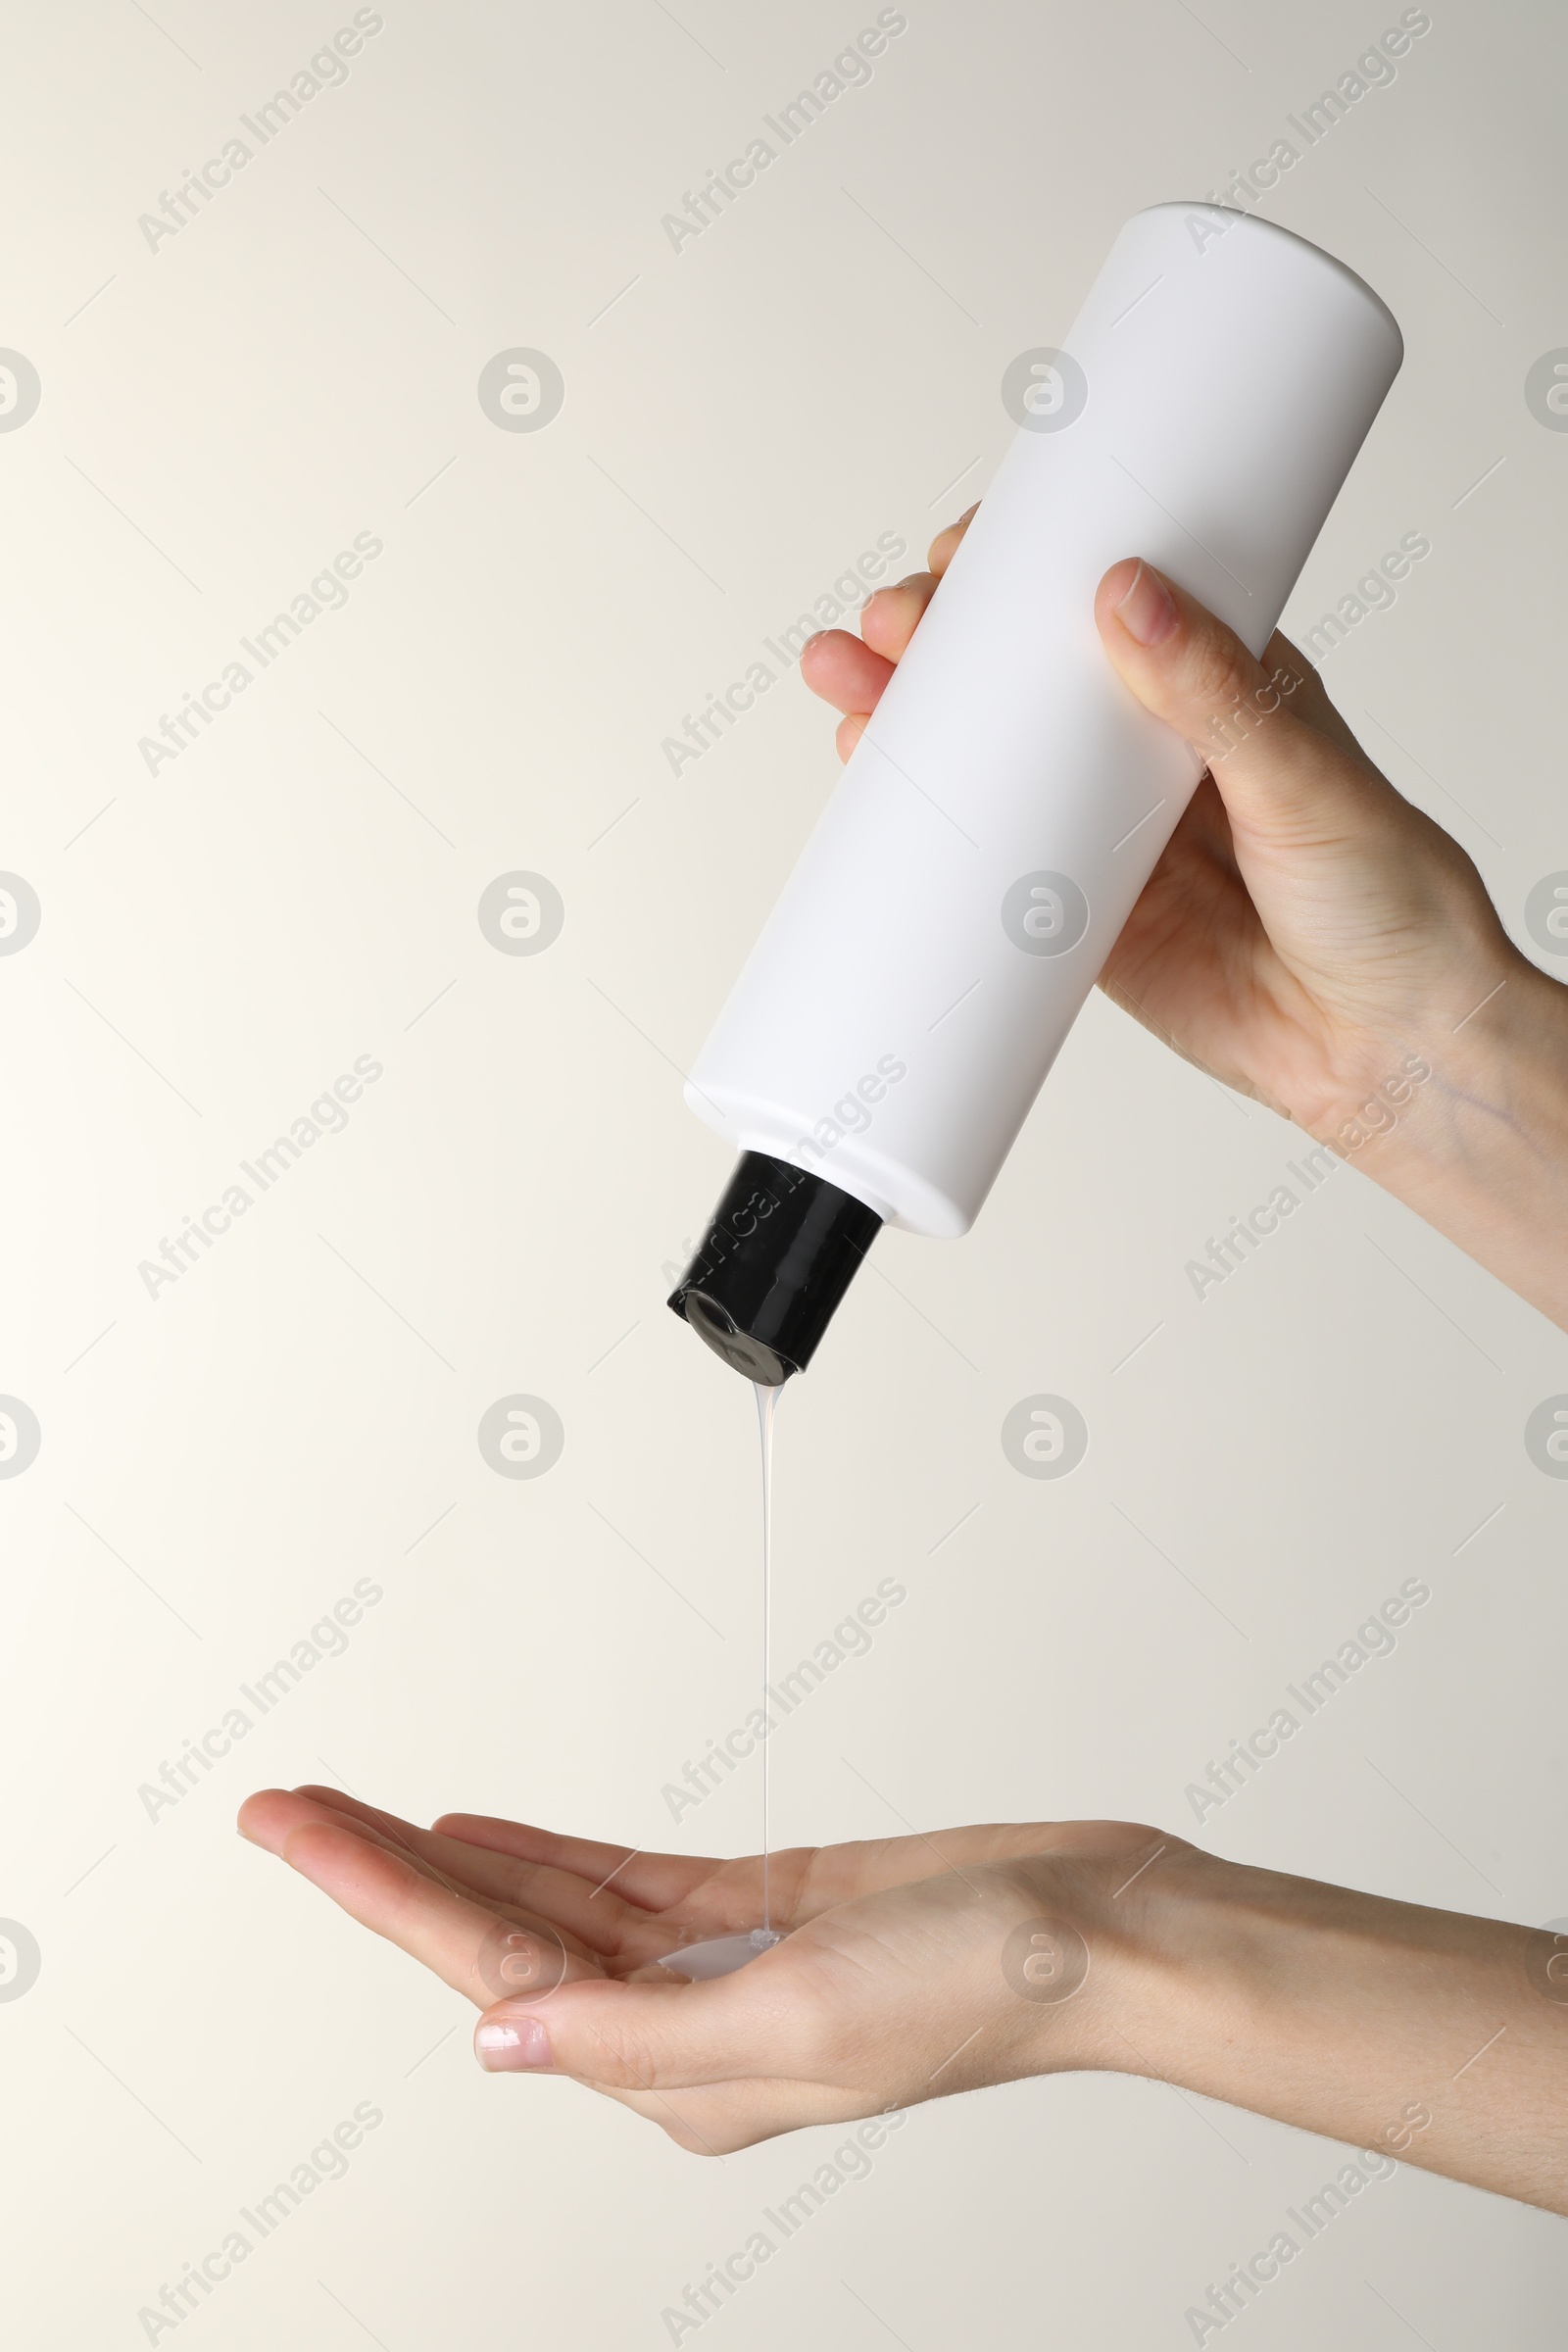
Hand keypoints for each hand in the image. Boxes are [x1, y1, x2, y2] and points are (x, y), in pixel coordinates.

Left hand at [236, 1786, 1154, 2151]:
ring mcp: (721, 1963)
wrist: (1105, 1931)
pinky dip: (548, 1849)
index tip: (298, 1831)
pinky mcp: (765, 1905)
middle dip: (384, 1868)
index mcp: (680, 2074)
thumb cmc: (984, 1983)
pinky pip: (624, 1877)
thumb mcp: (797, 2015)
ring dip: (453, 1852)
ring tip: (357, 1812)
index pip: (492, 1970)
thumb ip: (634, 2031)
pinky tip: (487, 1827)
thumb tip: (496, 2039)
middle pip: (499, 1934)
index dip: (382, 1891)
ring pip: (551, 1901)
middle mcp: (683, 2025)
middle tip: (286, 1808)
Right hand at [802, 521, 1567, 1327]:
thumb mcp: (1307, 779)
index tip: (961, 556)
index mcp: (1217, 682)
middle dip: (939, 640)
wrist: (1385, 1050)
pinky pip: (985, 864)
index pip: (1104, 596)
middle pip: (1021, 672)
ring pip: (988, 759)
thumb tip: (1127, 594)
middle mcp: (1151, 745)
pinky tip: (874, 791)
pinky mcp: (1077, 916)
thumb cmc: (1391, 905)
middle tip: (885, 629)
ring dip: (909, 720)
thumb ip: (1215, 694)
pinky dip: (922, 831)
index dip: (1022, 568)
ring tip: (847, 693)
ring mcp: (1107, 829)